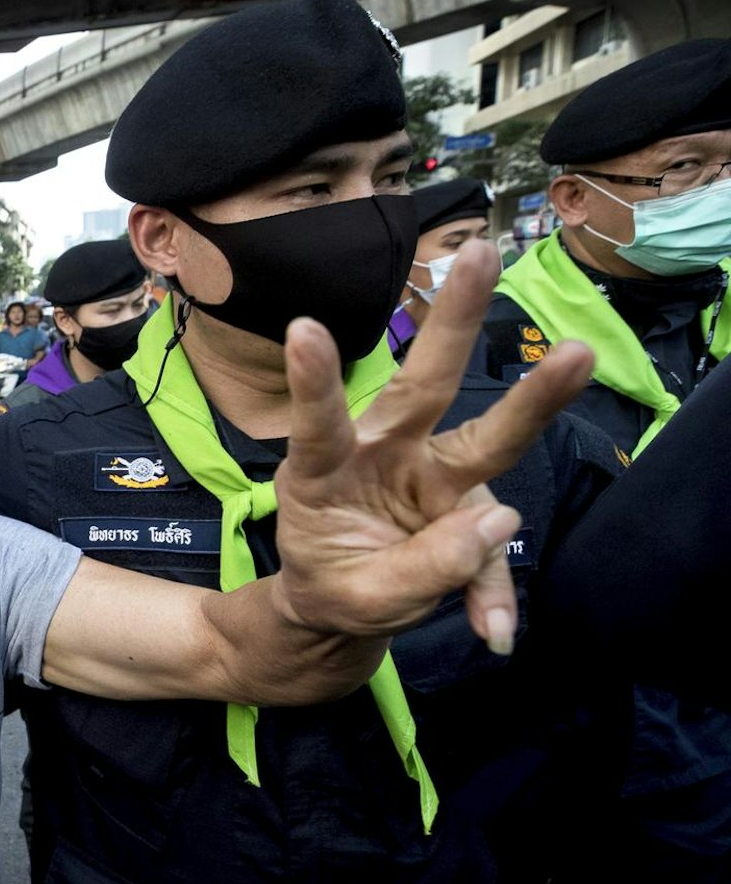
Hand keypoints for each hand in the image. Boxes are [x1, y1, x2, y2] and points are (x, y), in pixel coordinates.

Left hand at [274, 240, 593, 653]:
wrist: (338, 610)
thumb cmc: (332, 582)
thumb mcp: (351, 597)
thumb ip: (422, 569)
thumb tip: (503, 524)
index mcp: (323, 472)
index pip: (319, 422)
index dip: (313, 379)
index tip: (302, 326)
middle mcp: (382, 454)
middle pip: (422, 386)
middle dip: (454, 320)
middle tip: (479, 252)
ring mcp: (430, 474)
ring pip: (484, 432)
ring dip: (535, 394)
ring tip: (580, 354)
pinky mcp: (466, 502)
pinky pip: (493, 544)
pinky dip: (493, 590)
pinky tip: (490, 632)